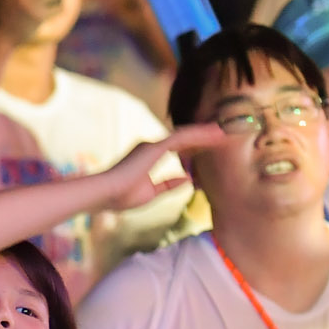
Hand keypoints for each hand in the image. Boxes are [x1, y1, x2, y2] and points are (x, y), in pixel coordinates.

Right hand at [99, 124, 222, 208]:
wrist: (103, 194)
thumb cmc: (120, 196)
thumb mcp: (151, 193)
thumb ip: (169, 185)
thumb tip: (188, 180)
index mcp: (148, 156)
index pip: (178, 148)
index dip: (196, 147)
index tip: (211, 146)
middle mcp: (151, 146)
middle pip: (184, 139)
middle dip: (205, 137)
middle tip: (225, 135)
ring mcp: (153, 145)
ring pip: (186, 136)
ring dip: (206, 133)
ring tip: (225, 132)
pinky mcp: (155, 147)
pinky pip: (183, 137)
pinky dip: (200, 135)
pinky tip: (216, 134)